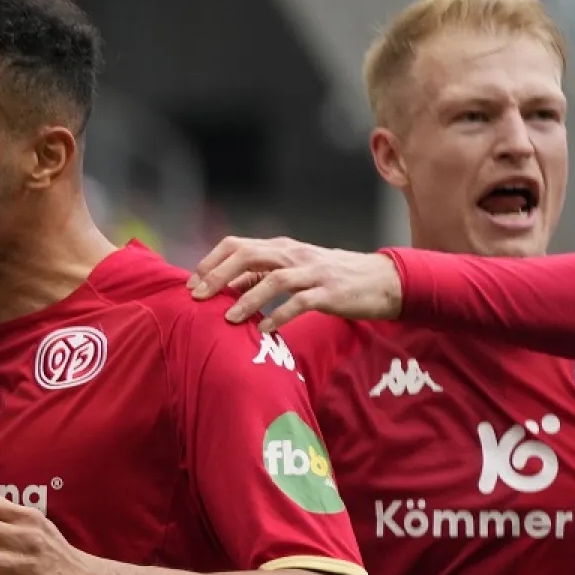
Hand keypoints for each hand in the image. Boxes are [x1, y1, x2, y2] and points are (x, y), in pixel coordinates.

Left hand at [188, 236, 402, 332]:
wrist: (383, 281)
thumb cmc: (331, 278)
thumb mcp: (292, 272)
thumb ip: (259, 277)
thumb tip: (223, 288)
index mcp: (280, 248)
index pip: (236, 245)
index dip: (210, 262)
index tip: (190, 284)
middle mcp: (293, 254)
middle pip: (248, 255)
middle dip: (218, 275)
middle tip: (198, 297)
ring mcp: (313, 272)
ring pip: (273, 278)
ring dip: (246, 298)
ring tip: (227, 319)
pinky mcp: (330, 292)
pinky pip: (301, 302)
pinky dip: (280, 315)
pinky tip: (265, 330)